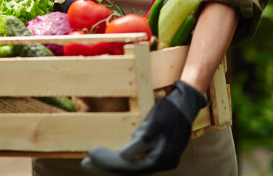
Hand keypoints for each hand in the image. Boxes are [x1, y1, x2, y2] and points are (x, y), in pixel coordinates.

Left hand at [80, 81, 207, 174]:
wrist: (187, 103)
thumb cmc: (171, 108)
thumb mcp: (158, 119)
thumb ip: (144, 137)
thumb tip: (125, 155)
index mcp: (163, 157)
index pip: (131, 167)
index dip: (110, 163)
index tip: (91, 152)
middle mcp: (161, 164)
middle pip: (129, 173)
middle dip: (105, 168)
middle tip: (85, 162)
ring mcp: (158, 161)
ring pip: (130, 171)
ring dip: (109, 168)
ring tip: (89, 163)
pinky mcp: (153, 155)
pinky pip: (133, 164)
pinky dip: (118, 163)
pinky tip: (105, 159)